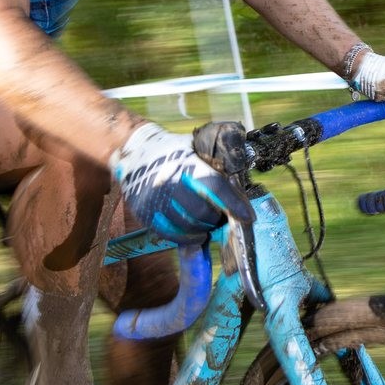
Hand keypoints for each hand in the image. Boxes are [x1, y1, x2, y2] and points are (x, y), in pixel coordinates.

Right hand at [110, 123, 254, 244]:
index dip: (233, 204)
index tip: (248, 217)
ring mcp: (155, 199)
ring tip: (205, 222)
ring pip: (188, 226)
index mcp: (187, 163)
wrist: (136, 152)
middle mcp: (170, 181)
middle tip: (220, 216)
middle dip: (216, 218)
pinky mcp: (145, 212)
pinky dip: (187, 237)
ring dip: (203, 229)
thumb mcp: (196, 146)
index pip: (215, 186)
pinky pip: (171, 234)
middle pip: (202, 211)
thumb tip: (242, 174)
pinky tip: (194, 232)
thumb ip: (217, 160)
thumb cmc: (174, 151)